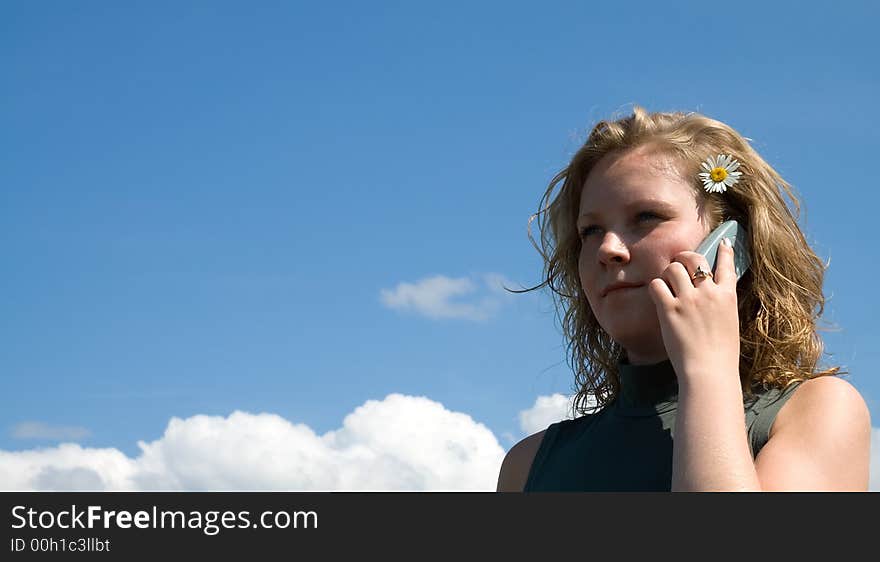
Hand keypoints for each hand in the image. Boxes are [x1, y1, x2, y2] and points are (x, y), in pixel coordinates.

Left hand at [647, 239, 739, 386]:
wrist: (709, 371)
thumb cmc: (720, 355)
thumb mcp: (729, 324)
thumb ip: (720, 306)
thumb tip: (710, 296)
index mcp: (727, 296)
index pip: (726, 265)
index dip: (724, 251)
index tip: (723, 242)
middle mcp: (709, 293)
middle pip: (694, 258)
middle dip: (684, 258)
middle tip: (678, 265)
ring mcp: (689, 299)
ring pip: (673, 268)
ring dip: (667, 274)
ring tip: (667, 286)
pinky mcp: (670, 308)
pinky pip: (656, 285)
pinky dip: (655, 289)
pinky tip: (658, 298)